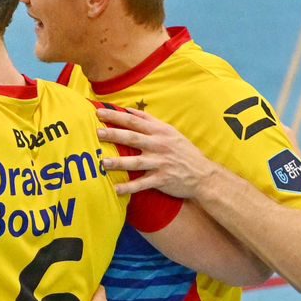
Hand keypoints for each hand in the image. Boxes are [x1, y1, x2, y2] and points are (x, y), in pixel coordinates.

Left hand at [96, 104, 218, 197]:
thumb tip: (129, 111)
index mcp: (160, 132)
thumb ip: (150, 121)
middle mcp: (159, 145)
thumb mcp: (170, 131)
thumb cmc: (183, 151)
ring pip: (136, 161)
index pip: (134, 121)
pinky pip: (142, 184)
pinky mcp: (162, 179)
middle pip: (133, 138)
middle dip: (114, 134)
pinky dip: (129, 187)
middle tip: (97, 133)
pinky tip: (116, 189)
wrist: (203, 174)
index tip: (99, 113)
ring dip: (118, 162)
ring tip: (103, 163)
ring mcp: (160, 162)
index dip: (117, 116)